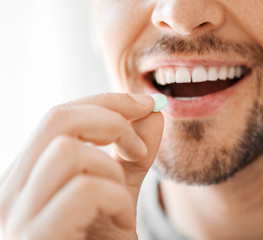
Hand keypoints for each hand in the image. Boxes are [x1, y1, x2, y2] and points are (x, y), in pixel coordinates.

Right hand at [0, 93, 163, 239]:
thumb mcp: (120, 193)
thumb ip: (134, 156)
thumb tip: (153, 114)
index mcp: (28, 176)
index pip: (59, 116)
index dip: (107, 101)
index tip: (146, 103)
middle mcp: (8, 192)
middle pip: (57, 119)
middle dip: (112, 120)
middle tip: (139, 148)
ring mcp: (14, 219)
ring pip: (67, 151)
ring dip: (113, 170)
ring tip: (122, 202)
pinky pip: (83, 191)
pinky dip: (116, 199)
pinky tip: (122, 224)